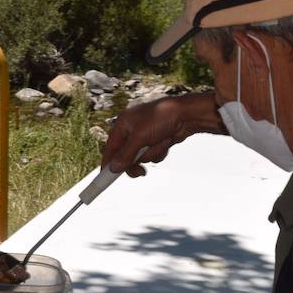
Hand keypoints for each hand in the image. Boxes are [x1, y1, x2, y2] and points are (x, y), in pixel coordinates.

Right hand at [102, 93, 220, 177]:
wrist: (187, 114)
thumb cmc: (162, 117)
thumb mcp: (140, 137)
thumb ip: (125, 154)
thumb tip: (114, 168)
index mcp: (123, 124)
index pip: (111, 147)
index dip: (108, 162)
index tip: (105, 177)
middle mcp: (131, 130)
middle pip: (126, 155)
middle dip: (136, 162)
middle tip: (140, 172)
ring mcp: (144, 136)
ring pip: (141, 157)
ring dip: (152, 154)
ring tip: (160, 143)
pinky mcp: (155, 140)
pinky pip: (153, 154)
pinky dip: (159, 151)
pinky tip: (166, 141)